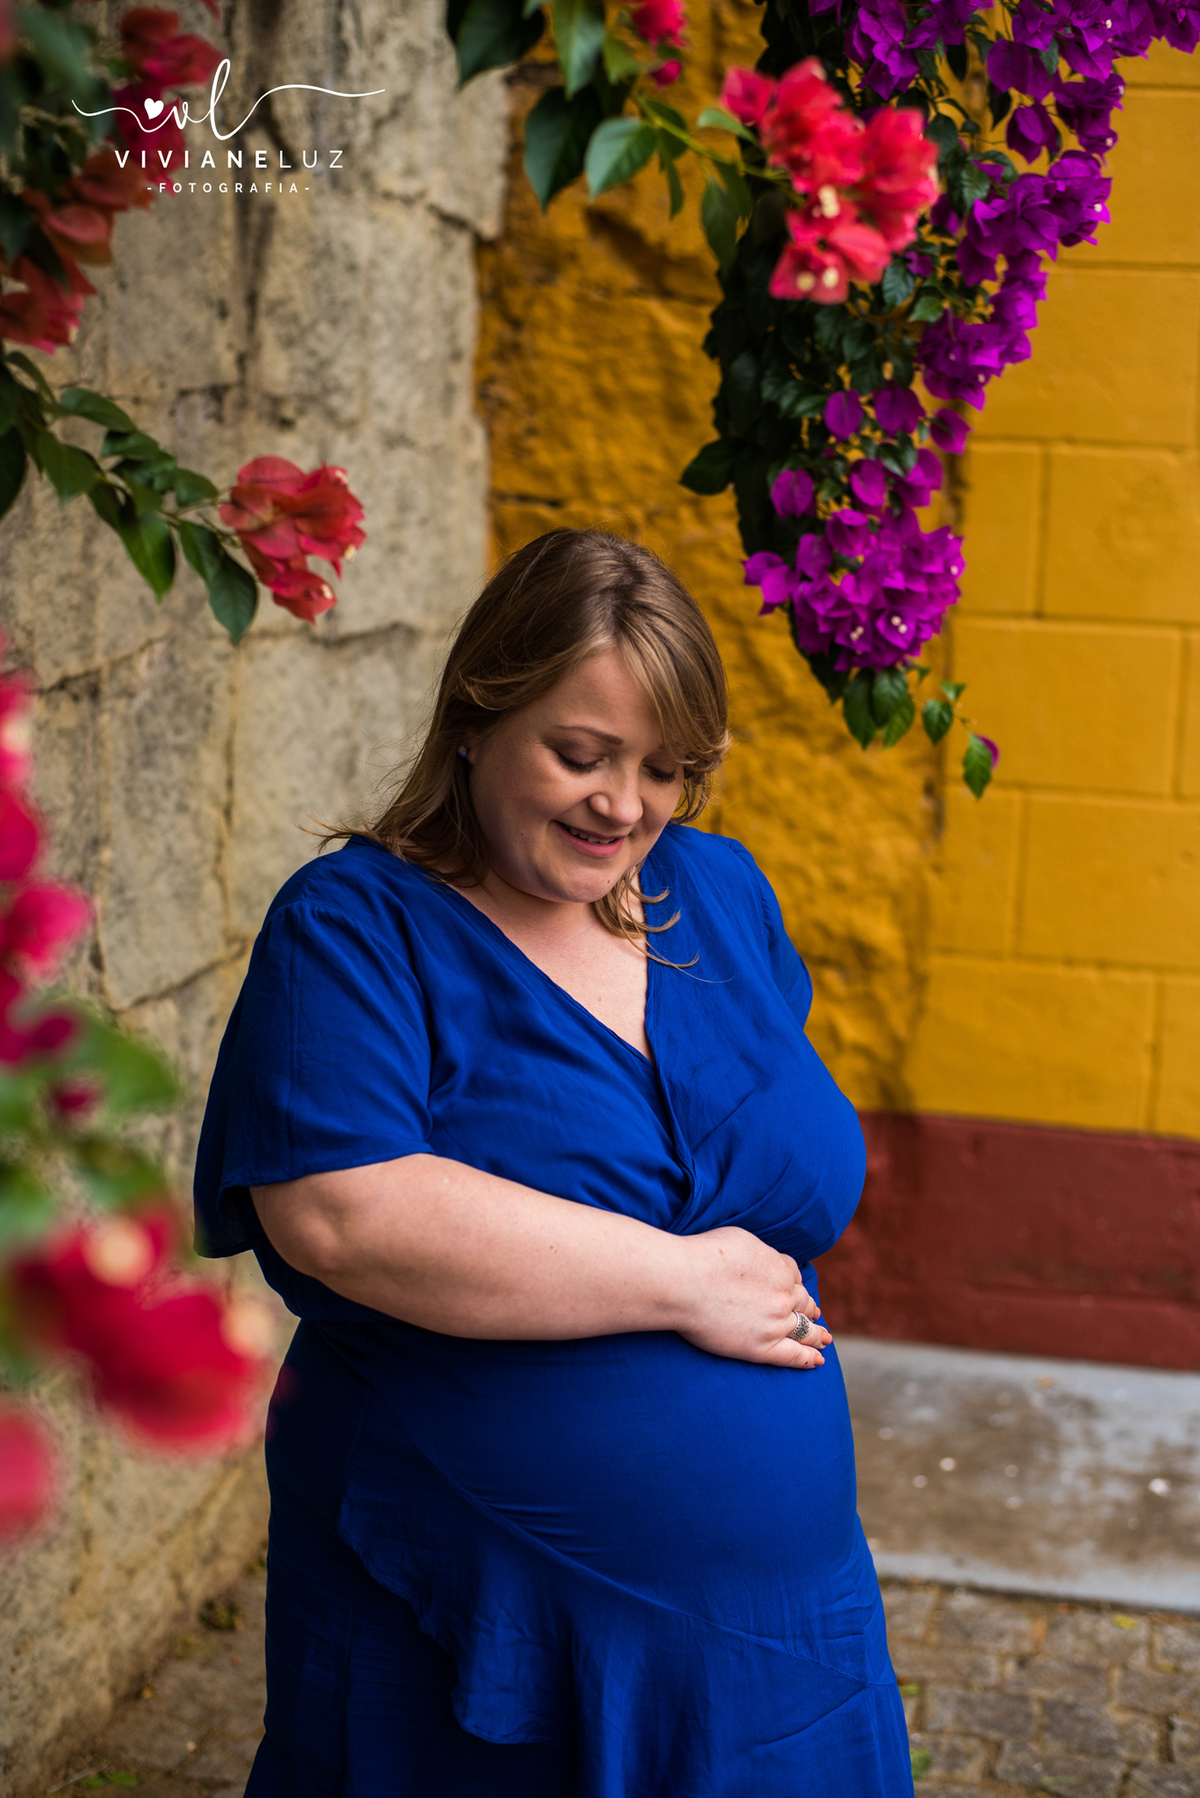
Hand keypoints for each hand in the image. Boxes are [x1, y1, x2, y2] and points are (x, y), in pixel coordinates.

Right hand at [672, 1226, 832, 1368]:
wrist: (683, 1282)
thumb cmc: (703, 1255)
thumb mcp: (740, 1238)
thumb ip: (761, 1252)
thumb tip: (766, 1260)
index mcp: (780, 1268)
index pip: (794, 1275)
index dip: (794, 1282)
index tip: (794, 1288)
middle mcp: (784, 1296)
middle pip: (803, 1302)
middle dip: (809, 1307)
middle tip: (814, 1314)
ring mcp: (775, 1323)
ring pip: (804, 1330)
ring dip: (816, 1334)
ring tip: (823, 1338)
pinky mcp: (761, 1348)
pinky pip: (793, 1355)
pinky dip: (807, 1358)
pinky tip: (817, 1361)